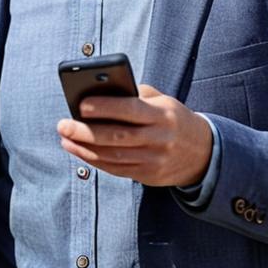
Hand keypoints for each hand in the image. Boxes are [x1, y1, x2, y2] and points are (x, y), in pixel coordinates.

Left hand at [56, 84, 212, 186]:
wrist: (203, 153)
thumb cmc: (173, 118)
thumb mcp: (163, 101)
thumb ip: (136, 95)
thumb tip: (100, 92)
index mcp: (163, 115)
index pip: (131, 109)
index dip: (106, 107)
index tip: (81, 105)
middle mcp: (160, 139)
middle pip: (118, 137)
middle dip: (86, 131)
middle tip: (63, 125)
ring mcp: (154, 160)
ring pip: (114, 156)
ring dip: (85, 148)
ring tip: (65, 138)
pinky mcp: (149, 175)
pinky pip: (117, 169)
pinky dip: (95, 160)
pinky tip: (79, 151)